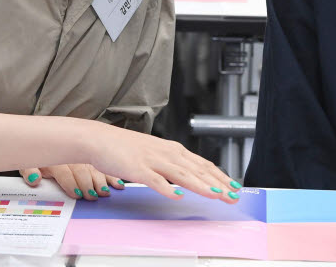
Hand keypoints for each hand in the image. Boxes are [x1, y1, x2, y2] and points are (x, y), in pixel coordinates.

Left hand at [21, 164, 123, 200]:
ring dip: (102, 180)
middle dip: (88, 184)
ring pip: (95, 168)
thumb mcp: (28, 163)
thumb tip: (35, 178)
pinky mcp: (92, 158)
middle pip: (82, 170)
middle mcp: (72, 157)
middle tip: (94, 196)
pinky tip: (117, 184)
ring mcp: (84, 157)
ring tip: (106, 192)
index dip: (71, 184)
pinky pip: (104, 166)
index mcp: (56, 160)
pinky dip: (111, 176)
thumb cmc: (38, 158)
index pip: (65, 172)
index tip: (77, 196)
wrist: (43, 139)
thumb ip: (29, 171)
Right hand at [80, 122, 241, 203]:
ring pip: (182, 175)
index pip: (203, 165)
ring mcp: (153, 161)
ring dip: (201, 185)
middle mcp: (168, 153)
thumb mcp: (155, 154)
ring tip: (216, 195)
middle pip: (198, 170)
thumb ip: (172, 165)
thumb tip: (189, 178)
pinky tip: (177, 196)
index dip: (220, 176)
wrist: (101, 139)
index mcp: (173, 150)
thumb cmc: (126, 148)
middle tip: (234, 195)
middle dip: (218, 183)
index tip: (234, 187)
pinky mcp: (138, 169)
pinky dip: (167, 189)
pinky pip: (155, 180)